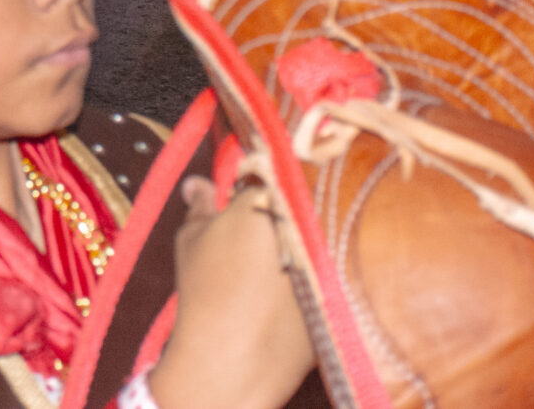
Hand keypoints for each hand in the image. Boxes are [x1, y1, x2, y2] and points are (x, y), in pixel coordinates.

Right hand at [146, 176, 314, 408]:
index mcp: (267, 198)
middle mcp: (305, 221)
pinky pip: (327, 275)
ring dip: (299, 245)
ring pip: (315, 239)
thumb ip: (199, 206)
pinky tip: (285, 297)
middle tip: (257, 238)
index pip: (266, 176)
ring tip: (270, 270)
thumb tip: (197, 184)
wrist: (231, 358)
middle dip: (280, 215)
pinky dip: (312, 280)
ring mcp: (328, 256)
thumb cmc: (205, 291)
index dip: (252, 189)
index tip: (242, 204)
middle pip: (296, 206)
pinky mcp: (341, 291)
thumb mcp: (191, 240)